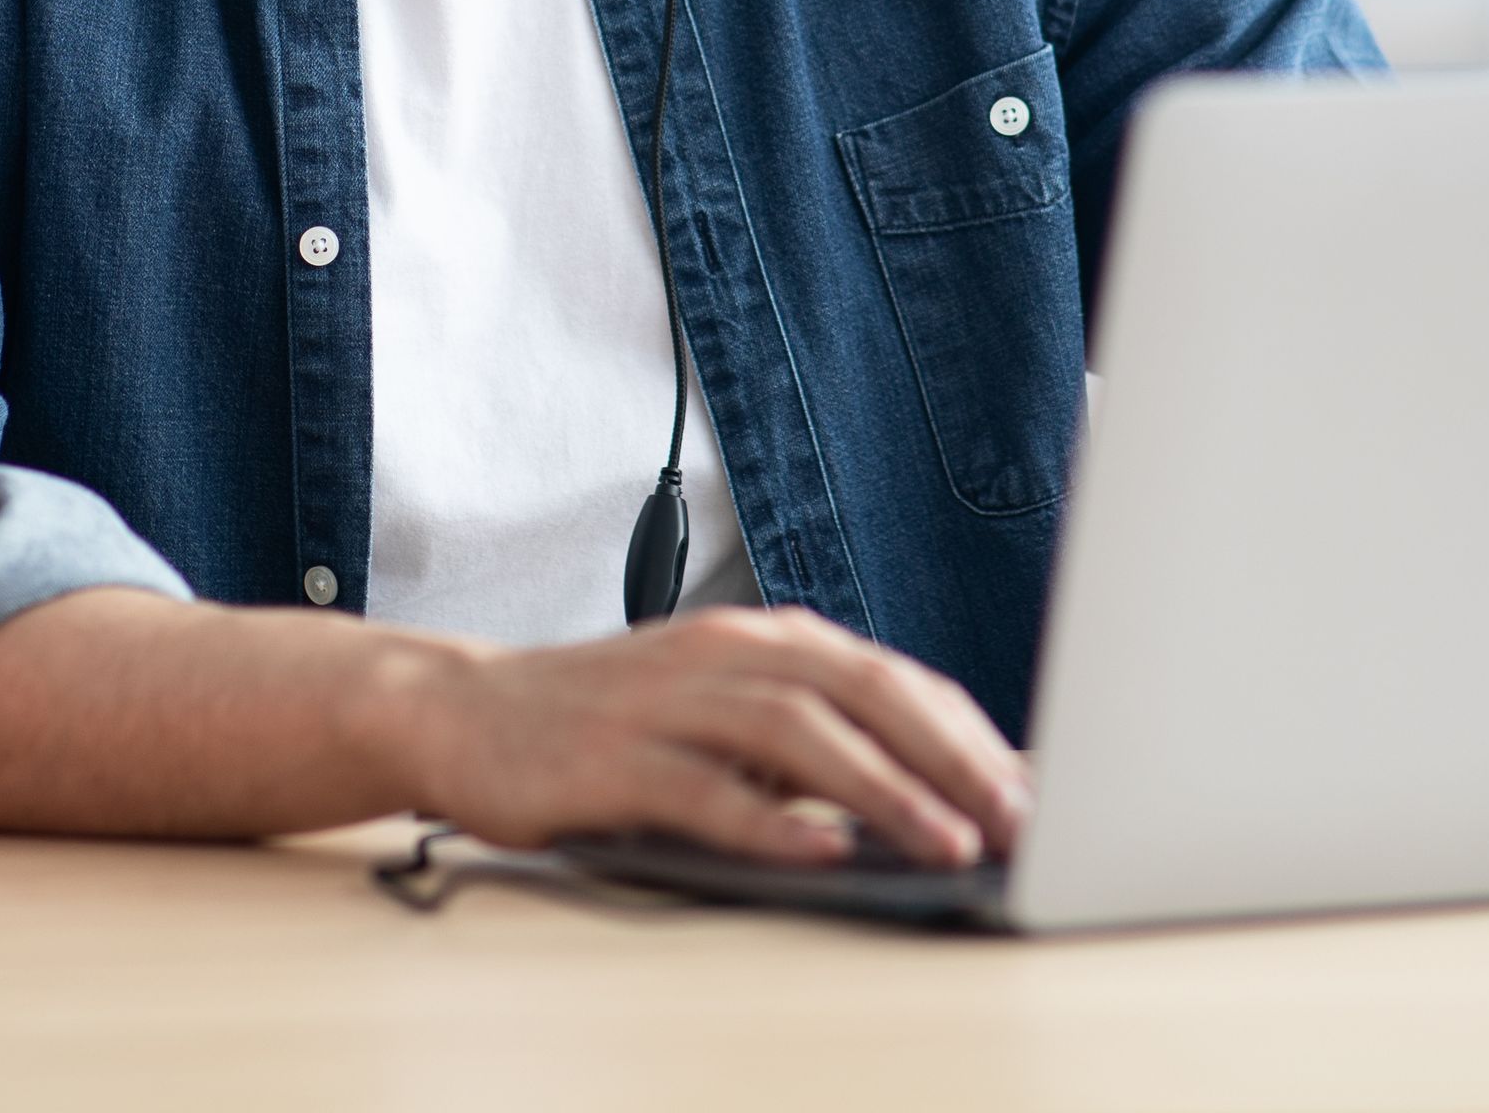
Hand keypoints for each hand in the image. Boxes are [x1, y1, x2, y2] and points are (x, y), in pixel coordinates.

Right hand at [383, 606, 1029, 867]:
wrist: (459, 711)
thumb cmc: (605, 722)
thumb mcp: (717, 711)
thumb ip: (806, 737)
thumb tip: (925, 793)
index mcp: (759, 638)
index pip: (888, 675)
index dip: (966, 732)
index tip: (1029, 790)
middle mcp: (720, 654)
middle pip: (859, 689)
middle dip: (948, 755)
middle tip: (1015, 818)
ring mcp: (664, 701)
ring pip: (794, 731)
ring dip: (882, 788)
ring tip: (947, 841)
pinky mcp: (609, 758)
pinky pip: (702, 788)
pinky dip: (768, 819)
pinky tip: (821, 850)